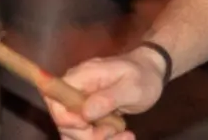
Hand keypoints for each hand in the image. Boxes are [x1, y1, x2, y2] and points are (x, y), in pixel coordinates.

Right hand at [47, 47, 166, 139]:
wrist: (152, 74)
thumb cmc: (143, 76)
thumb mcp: (133, 86)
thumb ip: (109, 98)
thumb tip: (85, 112)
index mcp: (81, 77)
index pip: (55, 101)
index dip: (68, 119)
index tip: (89, 125)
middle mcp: (74, 90)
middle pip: (64, 122)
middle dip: (88, 134)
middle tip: (114, 131)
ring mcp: (79, 104)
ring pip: (74, 133)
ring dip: (97, 139)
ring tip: (124, 134)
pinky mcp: (87, 117)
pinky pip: (85, 134)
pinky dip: (101, 139)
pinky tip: (123, 136)